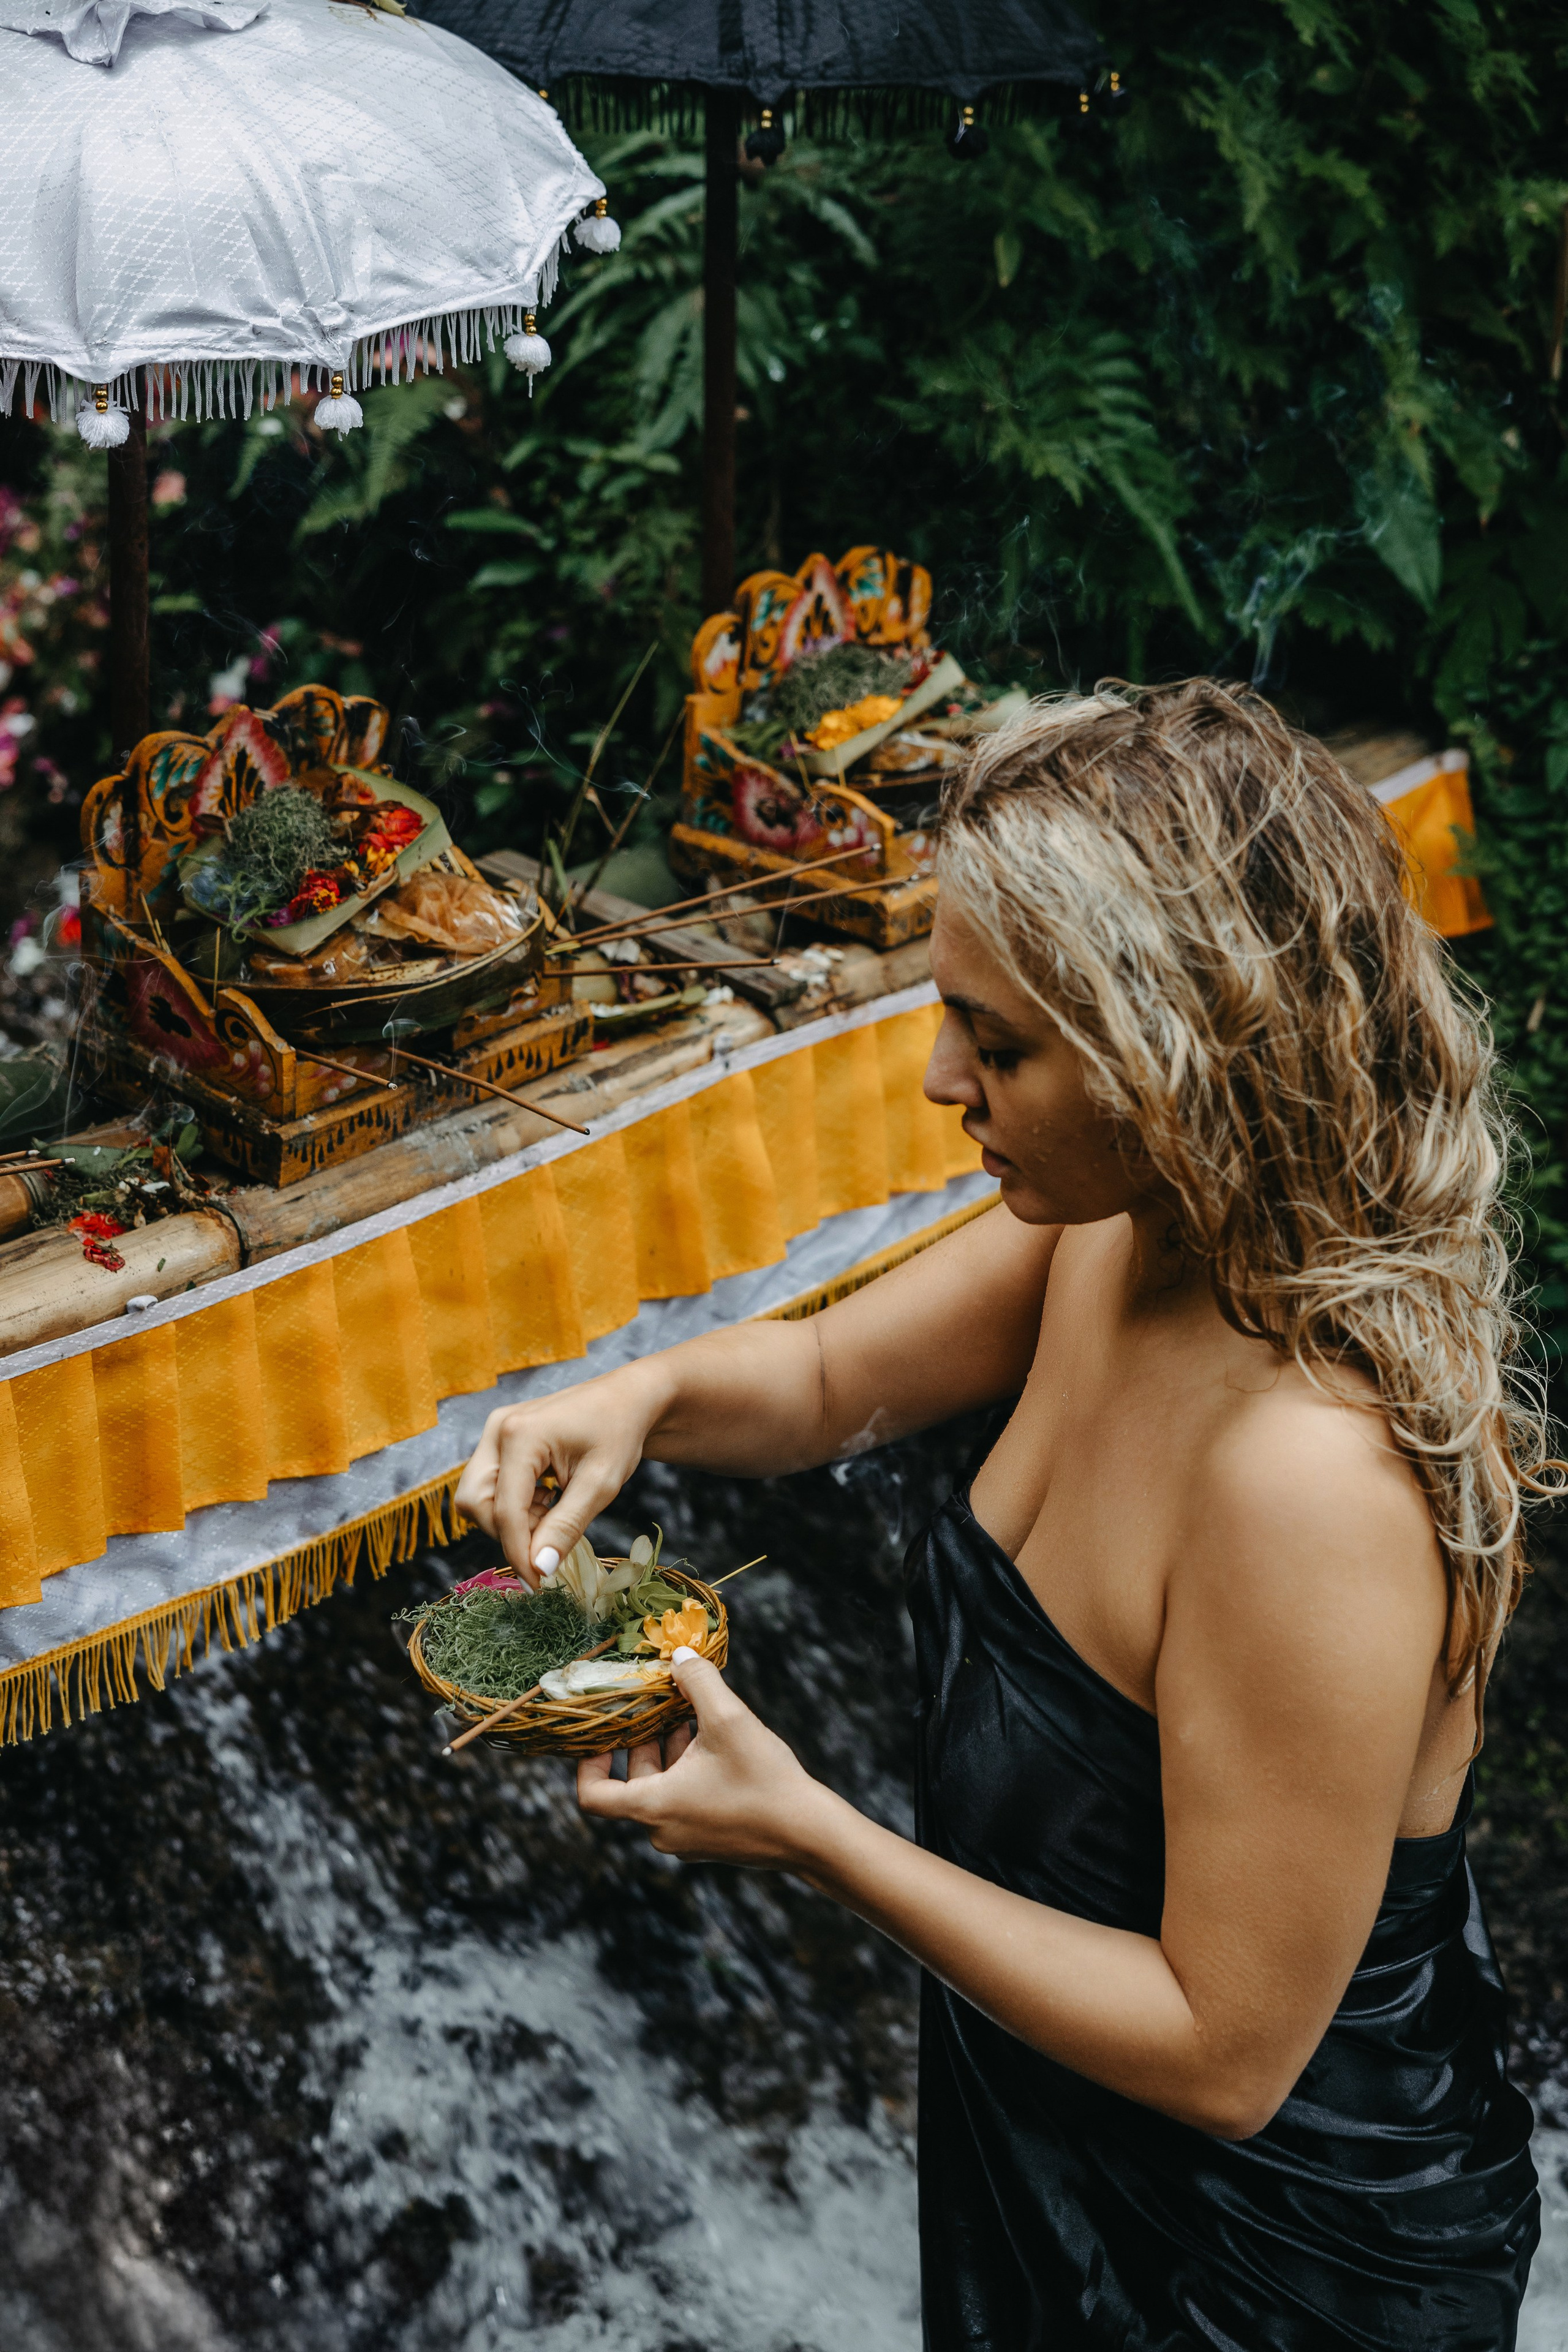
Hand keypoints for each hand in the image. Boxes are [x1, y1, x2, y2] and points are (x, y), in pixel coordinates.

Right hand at [454, 1363, 667, 1582]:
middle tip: (550, 1538)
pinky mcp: (499, 1440)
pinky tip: (547, 1501)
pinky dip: (513, 1505)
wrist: (627, 1399)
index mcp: (521, 1435)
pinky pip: (489, 1486)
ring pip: (478, 1497)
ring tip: (553, 1513)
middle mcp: (497, 1429)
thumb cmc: (619, 1434)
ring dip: (511, 1520)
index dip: (519, 1553)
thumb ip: (566, 1526)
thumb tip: (540, 1569)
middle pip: (476, 1503)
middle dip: (508, 1531)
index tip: (539, 1585)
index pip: (505, 1510)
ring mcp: (494, 1432)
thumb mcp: (601, 1484)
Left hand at [576, 1652, 835, 1868]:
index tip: (604, 1733)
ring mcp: (688, 1839)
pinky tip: (718, 1742)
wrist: (811, 1834)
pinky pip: (685, 1802)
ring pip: (662, 1791)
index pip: (593, 1795)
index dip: (589, 1762)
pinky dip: (690, 1771)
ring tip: (692, 1716)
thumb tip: (679, 1655)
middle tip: (659, 1707)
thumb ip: (698, 1682)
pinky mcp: (712, 1840)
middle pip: (633, 1784)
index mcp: (654, 1807)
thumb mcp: (728, 1719)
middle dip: (644, 1741)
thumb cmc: (764, 1780)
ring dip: (671, 1753)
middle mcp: (663, 1830)